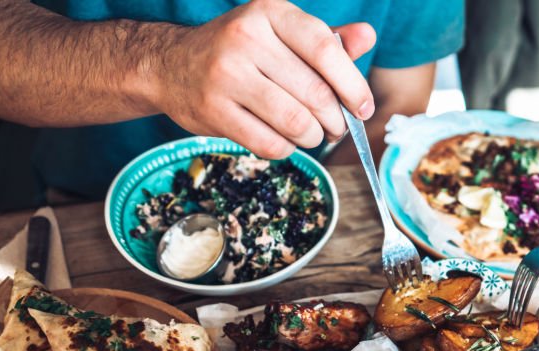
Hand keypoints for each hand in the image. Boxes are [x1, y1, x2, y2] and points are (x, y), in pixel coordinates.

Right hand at [152, 0, 375, 158]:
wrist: (170, 66)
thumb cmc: (242, 52)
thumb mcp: (282, 34)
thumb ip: (327, 40)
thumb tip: (367, 36)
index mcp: (269, 13)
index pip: (325, 49)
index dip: (353, 85)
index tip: (363, 108)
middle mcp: (246, 38)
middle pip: (315, 94)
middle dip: (336, 121)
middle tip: (337, 128)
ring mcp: (226, 75)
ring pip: (296, 122)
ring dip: (314, 138)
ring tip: (313, 134)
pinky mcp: (214, 111)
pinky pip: (270, 144)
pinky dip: (287, 148)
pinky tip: (284, 139)